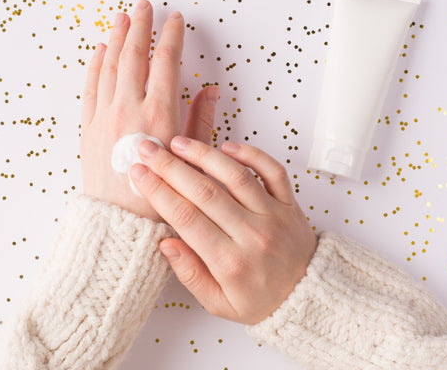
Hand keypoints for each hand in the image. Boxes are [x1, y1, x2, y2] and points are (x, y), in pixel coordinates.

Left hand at [80, 0, 218, 220]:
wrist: (120, 225)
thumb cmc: (161, 197)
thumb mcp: (191, 159)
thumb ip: (201, 121)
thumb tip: (210, 90)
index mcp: (158, 114)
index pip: (165, 62)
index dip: (171, 37)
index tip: (176, 20)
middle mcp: (129, 109)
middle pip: (133, 55)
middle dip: (140, 26)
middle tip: (144, 5)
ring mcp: (105, 116)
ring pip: (109, 65)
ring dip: (116, 38)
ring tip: (121, 18)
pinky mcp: (89, 128)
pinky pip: (90, 87)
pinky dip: (94, 65)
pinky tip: (99, 51)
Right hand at [130, 136, 317, 323]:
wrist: (308, 297)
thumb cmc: (260, 300)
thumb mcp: (219, 303)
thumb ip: (190, 274)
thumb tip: (165, 243)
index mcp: (230, 262)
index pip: (186, 218)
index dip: (158, 193)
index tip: (138, 174)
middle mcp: (251, 234)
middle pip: (205, 193)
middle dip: (171, 168)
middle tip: (148, 150)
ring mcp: (273, 215)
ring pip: (236, 177)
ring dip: (205, 155)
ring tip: (179, 143)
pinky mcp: (289, 203)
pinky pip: (272, 171)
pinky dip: (252, 154)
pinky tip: (227, 146)